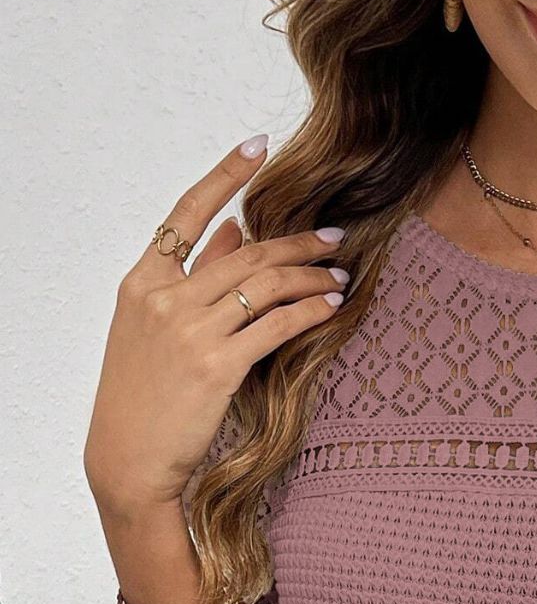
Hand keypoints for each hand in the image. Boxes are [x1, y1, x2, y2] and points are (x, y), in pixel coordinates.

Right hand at [83, 135, 349, 516]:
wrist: (130, 457)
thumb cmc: (145, 396)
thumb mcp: (155, 329)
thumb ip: (195, 275)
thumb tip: (229, 230)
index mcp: (143, 282)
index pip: (186, 212)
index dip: (224, 174)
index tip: (258, 146)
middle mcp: (164, 298)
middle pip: (244, 254)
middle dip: (295, 242)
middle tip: (333, 238)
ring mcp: (189, 331)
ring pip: (265, 286)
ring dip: (310, 277)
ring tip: (338, 275)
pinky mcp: (216, 366)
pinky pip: (276, 326)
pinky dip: (309, 312)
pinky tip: (332, 306)